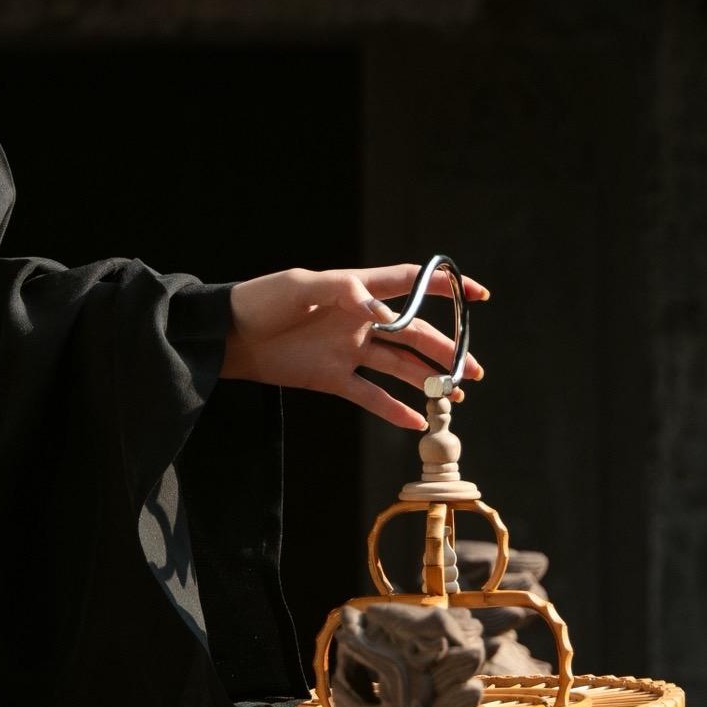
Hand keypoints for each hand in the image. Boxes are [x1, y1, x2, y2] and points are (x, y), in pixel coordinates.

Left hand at [220, 263, 485, 430]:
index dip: (445, 287)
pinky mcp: (332, 377)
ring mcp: (348, 350)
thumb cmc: (261, 301)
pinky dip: (394, 409)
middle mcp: (360, 320)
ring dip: (428, 380)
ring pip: (400, 367)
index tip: (478, 295)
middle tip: (474, 371)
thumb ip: (342, 293)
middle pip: (414, 335)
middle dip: (447, 351)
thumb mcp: (298, 288)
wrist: (227, 336)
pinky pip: (370, 395)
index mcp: (356, 290)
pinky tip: (417, 423)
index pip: (410, 284)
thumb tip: (381, 309)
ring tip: (456, 396)